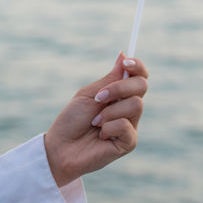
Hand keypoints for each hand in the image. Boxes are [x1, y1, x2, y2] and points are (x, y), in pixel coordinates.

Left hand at [43, 54, 148, 187]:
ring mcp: (130, 125)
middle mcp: (128, 108)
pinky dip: (109, 127)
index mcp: (120, 94)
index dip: (138, 66)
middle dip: (119, 88)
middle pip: (141, 86)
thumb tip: (124, 54)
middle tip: (98, 97)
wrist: (60, 147)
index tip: (127, 62)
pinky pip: (126, 125)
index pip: (139, 76)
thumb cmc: (72, 120)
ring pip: (135, 105)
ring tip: (94, 122)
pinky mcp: (129, 142)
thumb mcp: (89, 94)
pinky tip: (100, 135)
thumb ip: (109, 78)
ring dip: (109, 111)